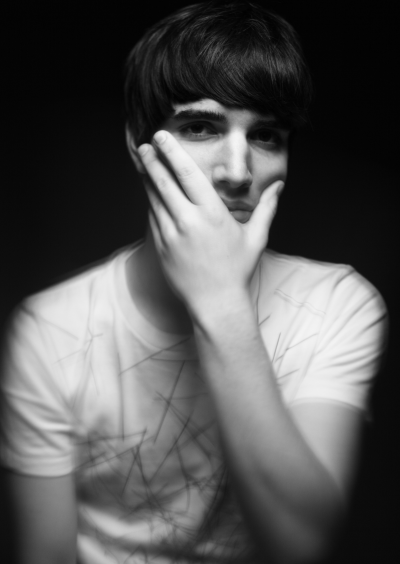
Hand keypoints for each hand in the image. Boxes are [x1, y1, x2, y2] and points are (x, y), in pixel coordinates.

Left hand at [138, 130, 282, 314]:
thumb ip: (267, 208)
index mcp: (212, 215)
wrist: (215, 304)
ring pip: (154, 199)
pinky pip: (153, 219)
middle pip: (163, 183)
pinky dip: (151, 203)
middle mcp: (188, 221)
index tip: (162, 136)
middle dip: (152, 160)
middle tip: (144, 144)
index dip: (173, 152)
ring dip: (147, 178)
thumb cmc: (237, 270)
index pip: (188, 175)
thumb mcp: (256, 238)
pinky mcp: (161, 248)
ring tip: (142, 161)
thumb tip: (279, 186)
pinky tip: (150, 192)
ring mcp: (171, 235)